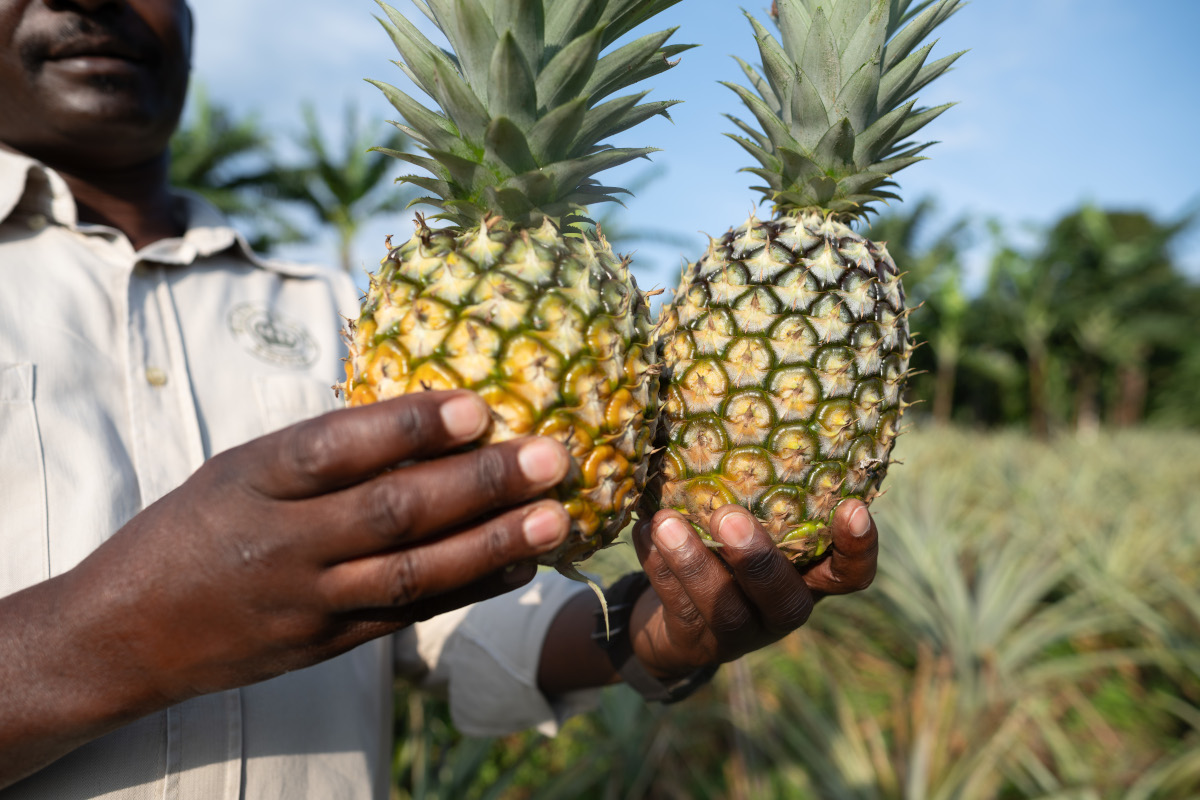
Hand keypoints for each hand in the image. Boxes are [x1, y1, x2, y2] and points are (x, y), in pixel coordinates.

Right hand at [2, 390, 571, 783]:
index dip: (409, 427)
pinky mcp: (327, 644)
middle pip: (391, 513)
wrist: (125, 633)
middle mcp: (283, 543)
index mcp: (253, 480)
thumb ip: (323, 450)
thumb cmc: (194, 529)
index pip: (336, 448)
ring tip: (555, 518)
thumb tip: (428, 414)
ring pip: (411, 574)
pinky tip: (519, 565)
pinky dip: (467, 589)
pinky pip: (407, 614)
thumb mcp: (241, 469)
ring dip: (492, 544)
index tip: (478, 404)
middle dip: (480, 485)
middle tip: (551, 457)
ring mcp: (307, 602)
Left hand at [628, 500, 878, 679]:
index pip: (851, 575)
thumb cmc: (725, 552)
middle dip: (757, 559)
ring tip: (666, 523)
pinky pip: (676, 608)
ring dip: (694, 564)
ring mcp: (739, 635)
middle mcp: (780, 610)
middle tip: (728, 518)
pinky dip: (656, 567)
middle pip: (784, 599)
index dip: (859, 547)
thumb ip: (757, 496)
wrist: (675, 623)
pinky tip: (642, 532)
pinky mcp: (694, 645)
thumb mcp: (751, 527)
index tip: (853, 507)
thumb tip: (735, 408)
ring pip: (725, 610)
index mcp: (807, 579)